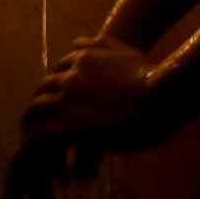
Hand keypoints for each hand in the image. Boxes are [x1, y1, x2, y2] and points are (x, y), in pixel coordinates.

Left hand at [20, 36, 166, 150]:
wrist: (163, 93)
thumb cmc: (152, 75)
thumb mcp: (123, 50)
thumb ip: (100, 45)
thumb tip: (77, 42)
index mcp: (81, 58)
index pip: (57, 72)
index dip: (58, 89)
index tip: (63, 104)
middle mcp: (69, 75)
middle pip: (42, 91)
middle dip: (43, 108)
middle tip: (49, 127)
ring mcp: (68, 99)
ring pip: (36, 111)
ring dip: (37, 127)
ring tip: (46, 145)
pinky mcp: (72, 124)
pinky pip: (44, 137)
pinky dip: (43, 146)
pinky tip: (56, 157)